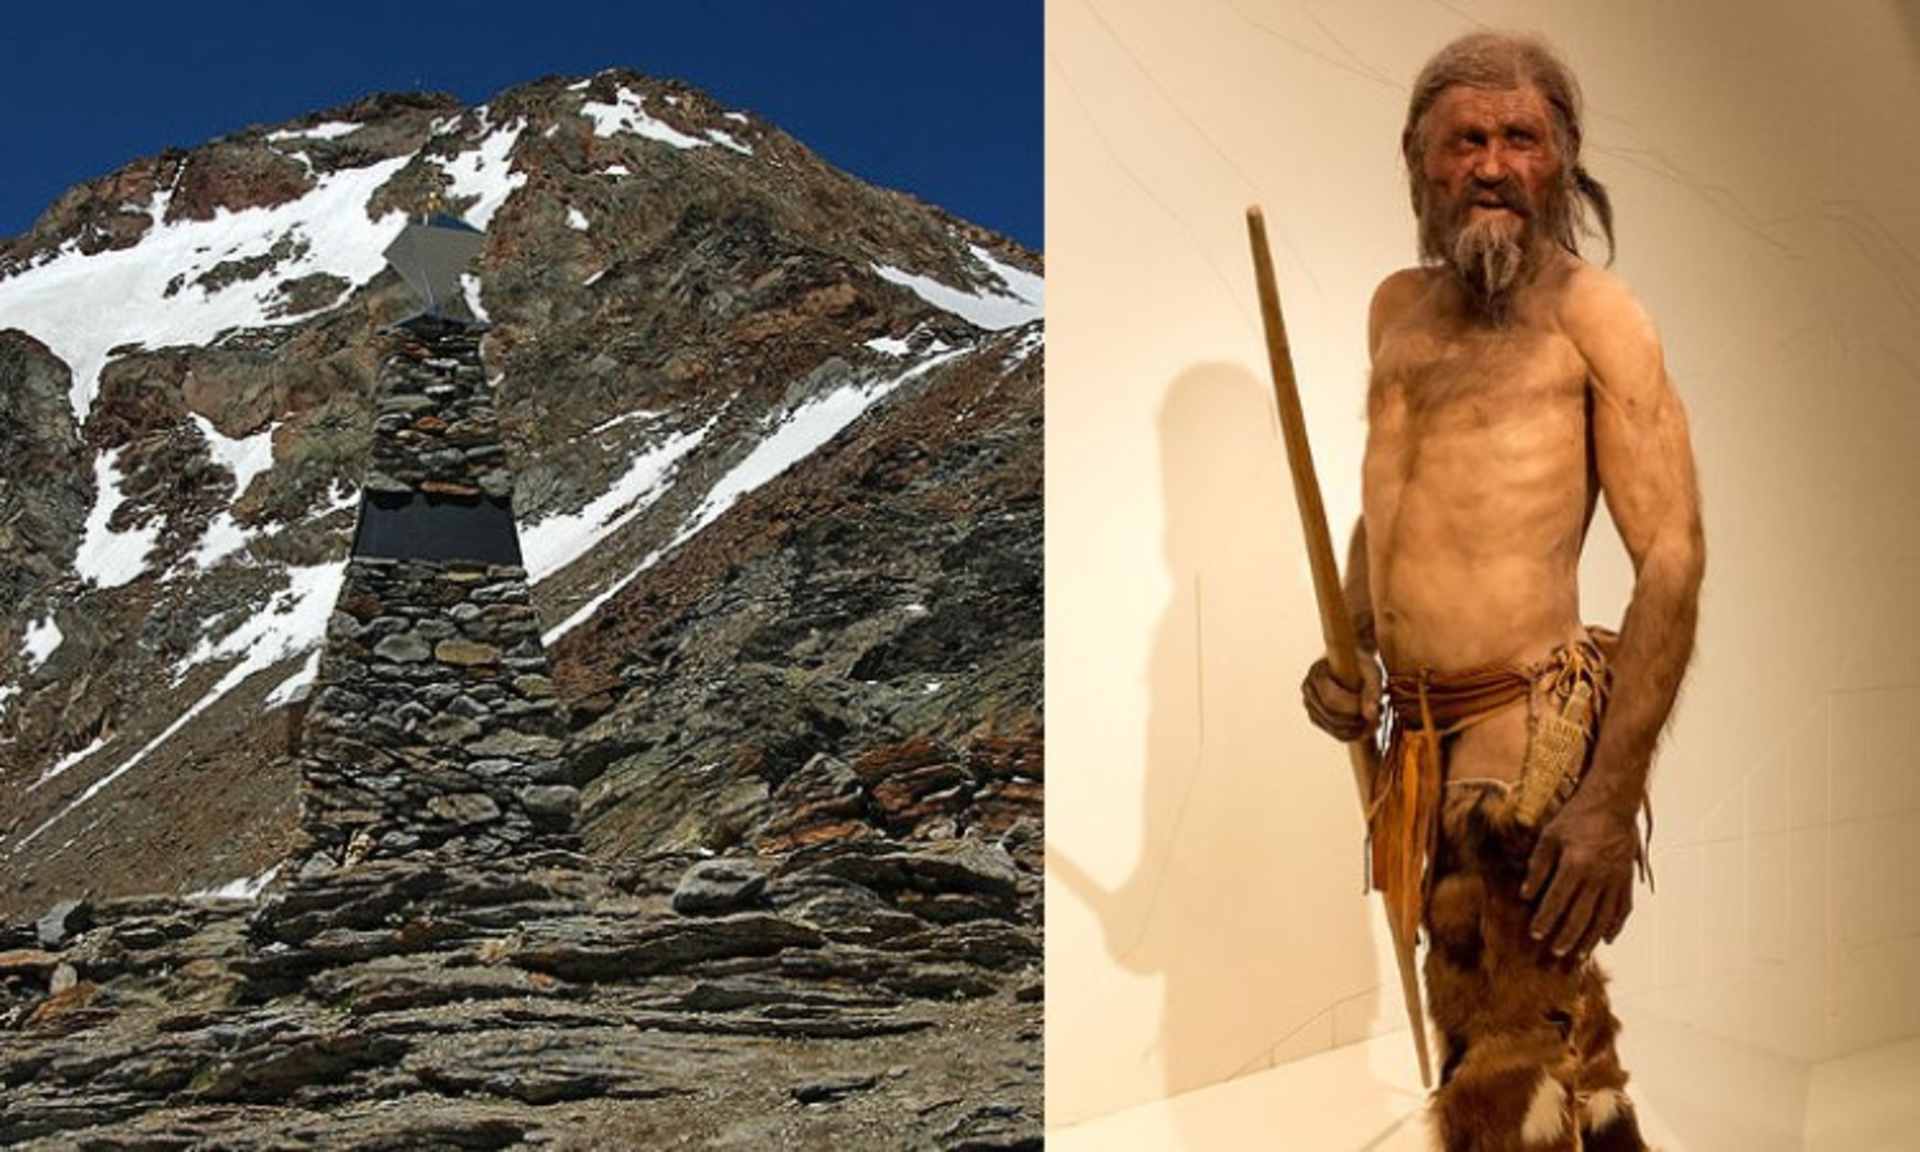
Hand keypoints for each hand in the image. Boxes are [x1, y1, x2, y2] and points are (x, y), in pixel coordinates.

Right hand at [1299, 653, 1381, 742]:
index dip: (1354, 708)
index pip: (1331, 700)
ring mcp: (1310, 705)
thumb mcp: (1373, 670)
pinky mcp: (1318, 718)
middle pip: (1332, 717)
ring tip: (1378, 718)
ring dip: (1360, 728)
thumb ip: (1373, 690)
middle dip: (1359, 719)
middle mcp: (1308, 690)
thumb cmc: (1366, 663)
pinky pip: (1337, 734)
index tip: (1379, 705)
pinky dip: (1356, 734)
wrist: (1356, 661)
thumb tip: (1371, 715)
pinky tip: (1370, 725)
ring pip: (1335, 728)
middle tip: (1382, 713)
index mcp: (1316, 673)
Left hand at [1522, 795, 1638, 957]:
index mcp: (1575, 864)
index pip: (1556, 900)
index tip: (1535, 935)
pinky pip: (1623, 908)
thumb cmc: (1575, 818)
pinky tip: (1608, 939)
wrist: (1613, 804)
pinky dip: (1616, 926)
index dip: (1545, 919)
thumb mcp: (1549, 836)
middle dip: (1566, 937)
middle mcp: (1598, 876)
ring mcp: (1616, 879)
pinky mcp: (1627, 878)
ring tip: (1579, 955)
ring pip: (1603, 917)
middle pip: (1581, 915)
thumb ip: (1537, 867)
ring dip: (1590, 938)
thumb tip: (1525, 896)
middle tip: (1555, 953)